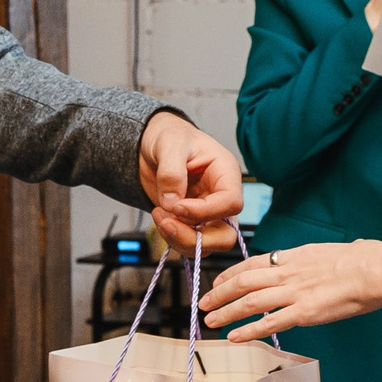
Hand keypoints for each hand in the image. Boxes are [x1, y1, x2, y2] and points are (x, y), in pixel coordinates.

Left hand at [140, 111, 244, 249]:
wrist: (151, 146)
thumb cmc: (168, 136)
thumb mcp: (169, 143)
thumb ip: (172, 171)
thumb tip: (172, 202)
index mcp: (225, 173)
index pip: (231, 203)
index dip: (204, 211)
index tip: (176, 206)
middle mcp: (220, 197)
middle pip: (226, 234)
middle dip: (195, 237)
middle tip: (167, 222)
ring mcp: (206, 213)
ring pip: (207, 244)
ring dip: (180, 239)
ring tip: (159, 216)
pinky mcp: (191, 223)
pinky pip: (190, 243)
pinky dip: (172, 238)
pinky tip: (159, 217)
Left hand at [198, 242, 381, 339]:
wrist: (374, 269)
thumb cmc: (361, 260)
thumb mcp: (329, 252)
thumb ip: (316, 258)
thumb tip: (322, 256)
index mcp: (294, 257)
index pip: (253, 263)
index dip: (231, 273)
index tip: (218, 281)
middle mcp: (288, 273)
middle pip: (244, 281)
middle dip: (219, 292)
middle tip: (203, 302)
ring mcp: (295, 293)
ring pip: (250, 302)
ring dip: (226, 311)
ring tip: (210, 320)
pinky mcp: (305, 313)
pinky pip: (270, 323)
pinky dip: (249, 330)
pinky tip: (234, 337)